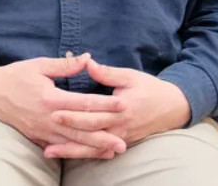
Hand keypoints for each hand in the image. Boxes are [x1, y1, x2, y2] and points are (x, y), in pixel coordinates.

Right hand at [0, 54, 127, 158]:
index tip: (122, 104)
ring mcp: (42, 131)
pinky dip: (76, 152)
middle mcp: (48, 118)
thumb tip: (88, 58)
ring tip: (112, 151)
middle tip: (124, 140)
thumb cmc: (14, 76)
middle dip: (104, 135)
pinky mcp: (37, 138)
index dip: (104, 104)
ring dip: (94, 148)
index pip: (83, 103)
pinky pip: (60, 148)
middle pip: (81, 129)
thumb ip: (65, 64)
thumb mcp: (38, 65)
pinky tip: (89, 154)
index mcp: (50, 98)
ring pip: (72, 143)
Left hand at [45, 59, 191, 156]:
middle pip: (89, 133)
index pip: (93, 113)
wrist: (172, 108)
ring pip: (92, 148)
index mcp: (120, 109)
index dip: (73, 114)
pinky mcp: (121, 142)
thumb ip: (107, 73)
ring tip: (49, 152)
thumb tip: (88, 62)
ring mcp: (120, 137)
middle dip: (66, 133)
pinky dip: (83, 155)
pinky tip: (67, 156)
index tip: (54, 111)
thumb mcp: (130, 76)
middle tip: (45, 133)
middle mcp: (119, 127)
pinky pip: (99, 152)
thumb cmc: (150, 88)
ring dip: (71, 151)